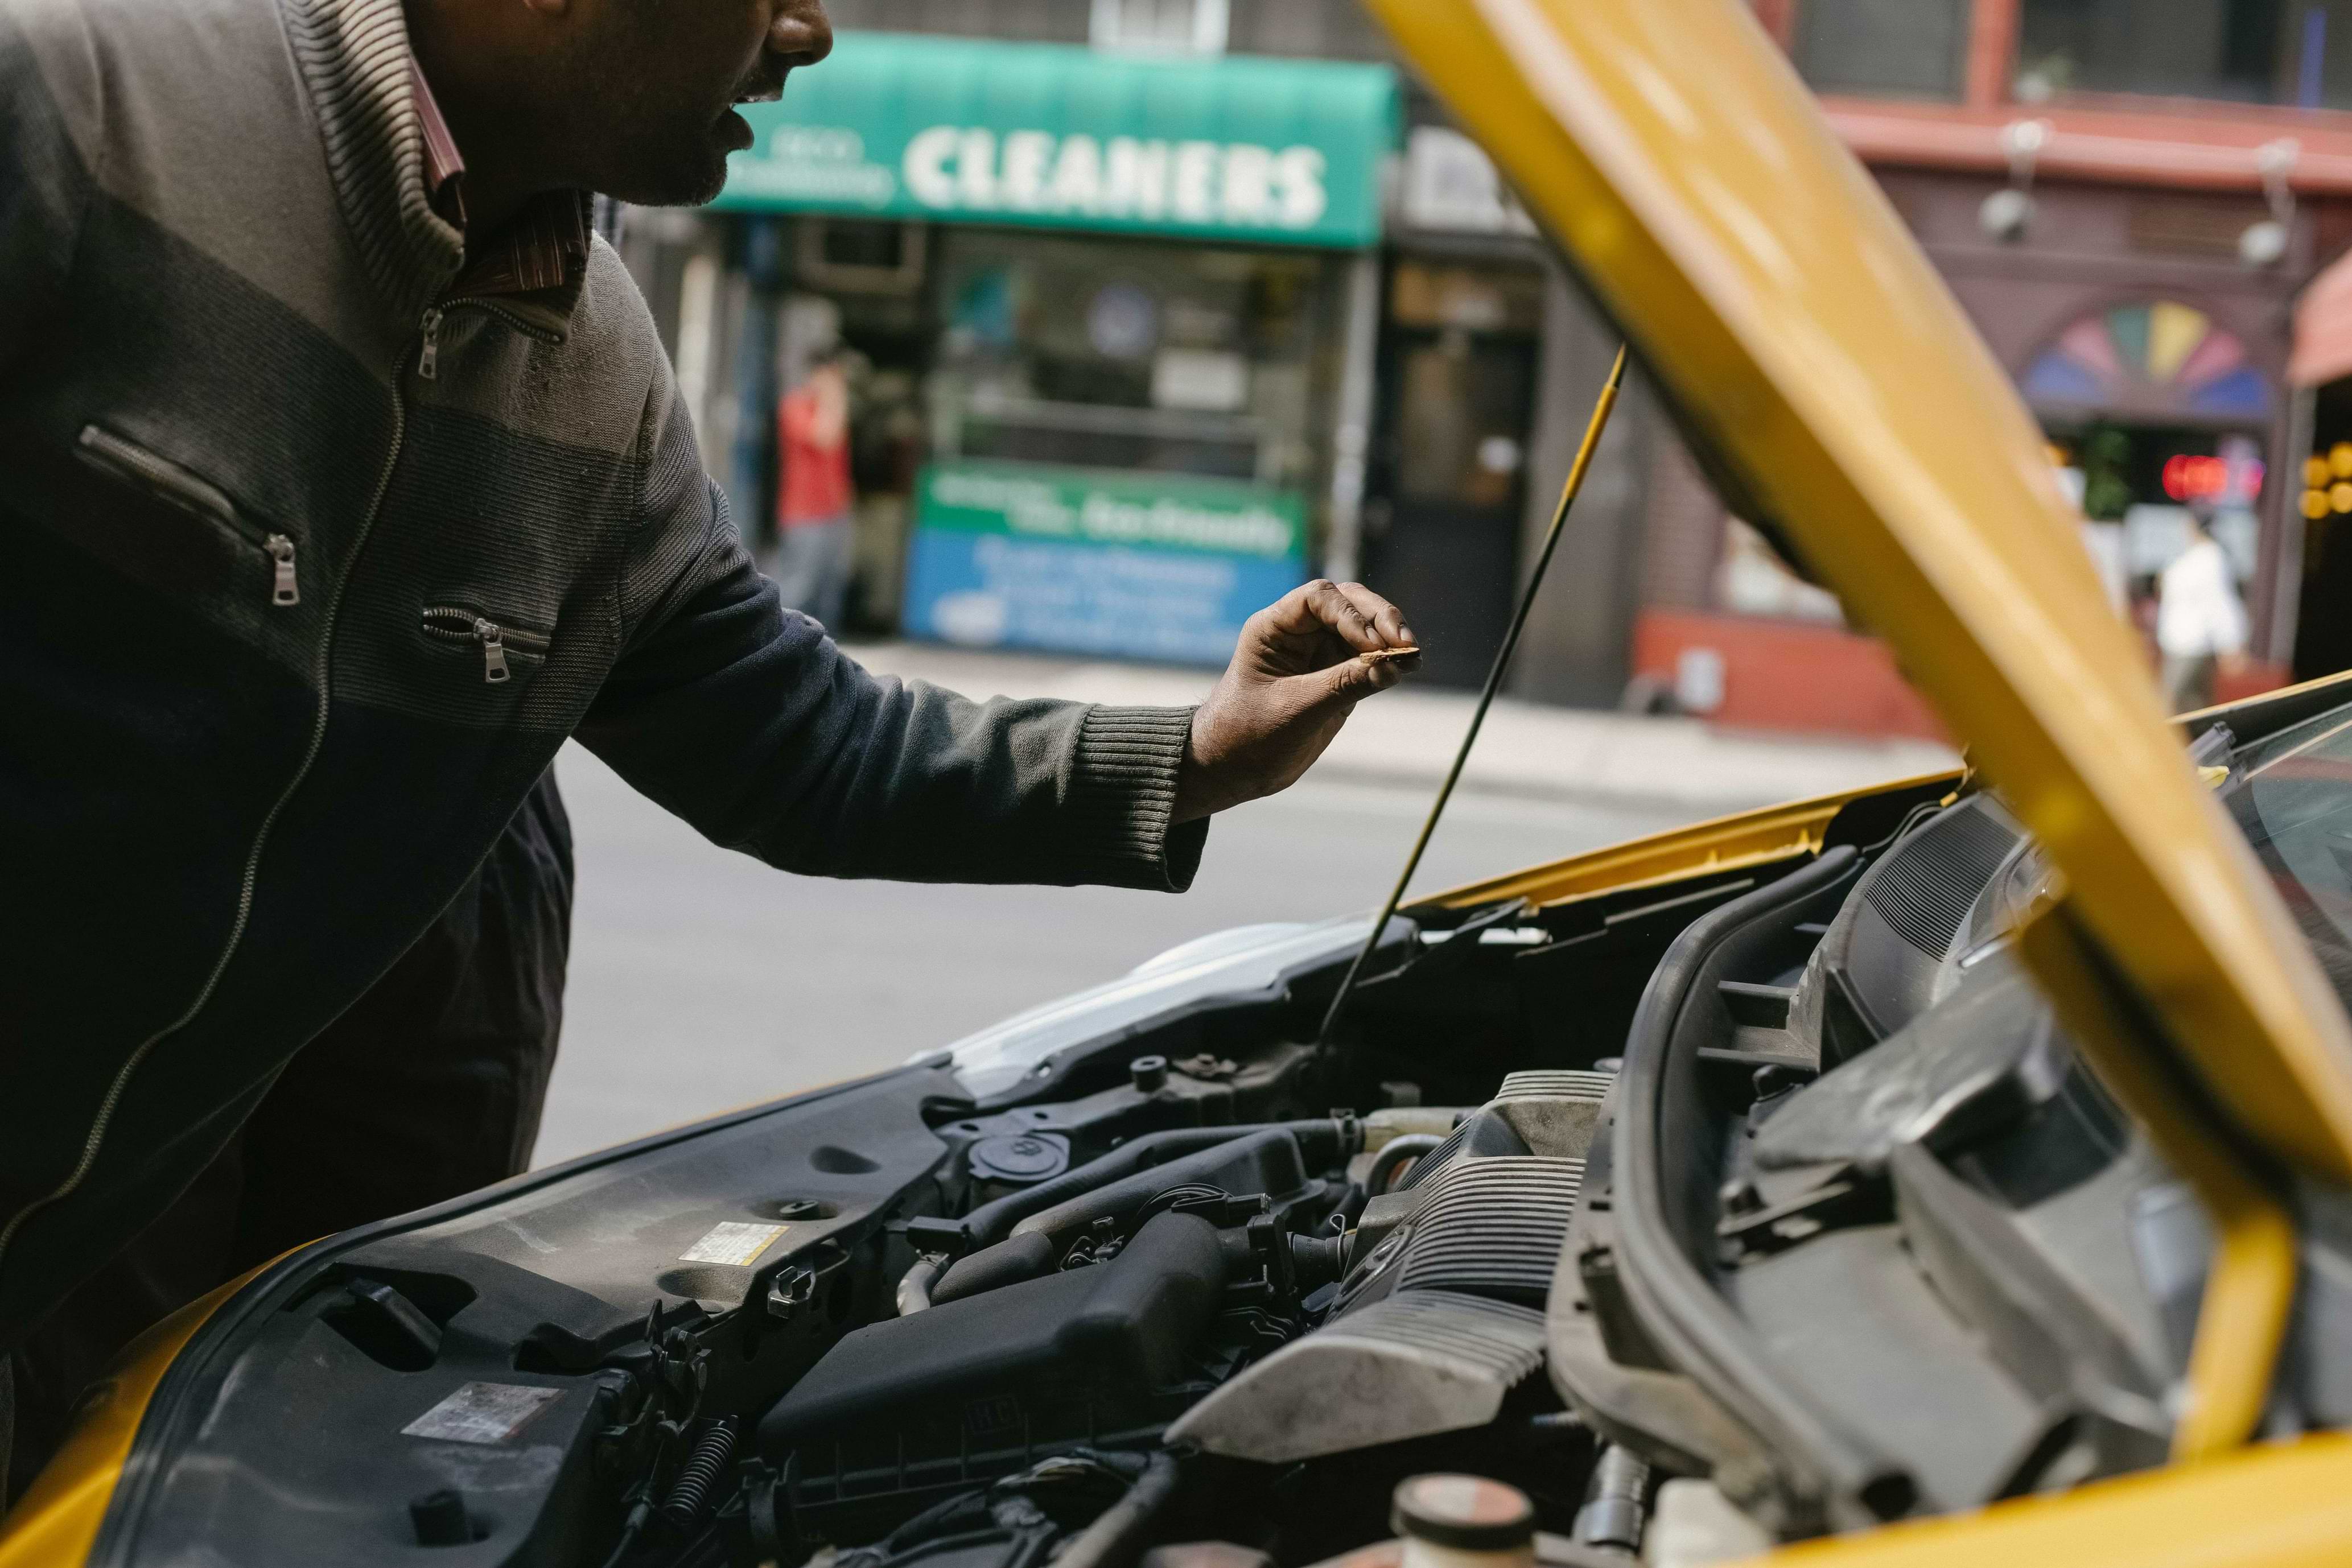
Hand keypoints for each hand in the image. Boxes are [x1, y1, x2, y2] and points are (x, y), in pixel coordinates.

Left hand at [1174, 580, 1419, 821]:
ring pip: (1364, 628)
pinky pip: (1369, 659)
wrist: (1233, 769)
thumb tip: (1394, 666)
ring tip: (1413, 657)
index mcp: (1273, 628)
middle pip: (1349, 603)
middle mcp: (1298, 632)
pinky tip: (1409, 667)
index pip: (1318, 598)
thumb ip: (1344, 685)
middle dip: (1379, 619)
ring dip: (1390, 638)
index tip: (1372, 643)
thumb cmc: (1248, 735)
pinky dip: (1389, 661)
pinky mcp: (1337, 676)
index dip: (1350, 614)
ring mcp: (1320, 653)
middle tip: (1404, 643)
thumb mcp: (1296, 709)